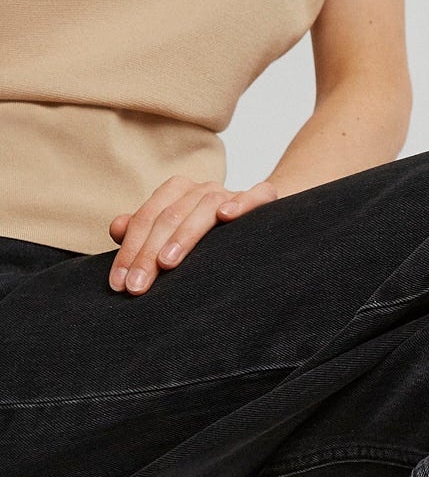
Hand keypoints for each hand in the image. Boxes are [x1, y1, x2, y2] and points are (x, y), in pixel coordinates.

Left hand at [107, 175, 278, 293]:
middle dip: (148, 254)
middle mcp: (200, 189)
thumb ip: (143, 233)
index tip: (119, 284)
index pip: (146, 220)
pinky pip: (254, 196)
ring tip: (166, 264)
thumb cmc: (211, 238)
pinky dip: (241, 204)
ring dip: (184, 236)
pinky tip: (227, 217)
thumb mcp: (173, 236)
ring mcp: (230, 193)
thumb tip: (116, 228)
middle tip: (136, 287)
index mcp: (176, 192)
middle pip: (168, 217)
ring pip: (203, 209)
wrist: (262, 228)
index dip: (130, 251)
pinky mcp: (262, 199)